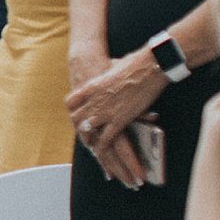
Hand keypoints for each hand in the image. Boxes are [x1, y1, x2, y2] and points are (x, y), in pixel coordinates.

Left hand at [66, 49, 167, 183]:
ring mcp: (104, 111)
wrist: (148, 65)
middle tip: (85, 138)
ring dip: (91, 143)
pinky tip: (103, 156)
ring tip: (94, 150)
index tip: (76, 117)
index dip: (73, 112)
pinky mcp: (119, 120)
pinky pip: (106, 140)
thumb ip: (108, 74)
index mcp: (90, 87)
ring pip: (88, 132)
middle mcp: (93, 100)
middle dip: (80, 131)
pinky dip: (103, 150)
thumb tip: (113, 69)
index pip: (71, 102)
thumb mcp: (112, 67)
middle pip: (76, 120)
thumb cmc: (133, 63)